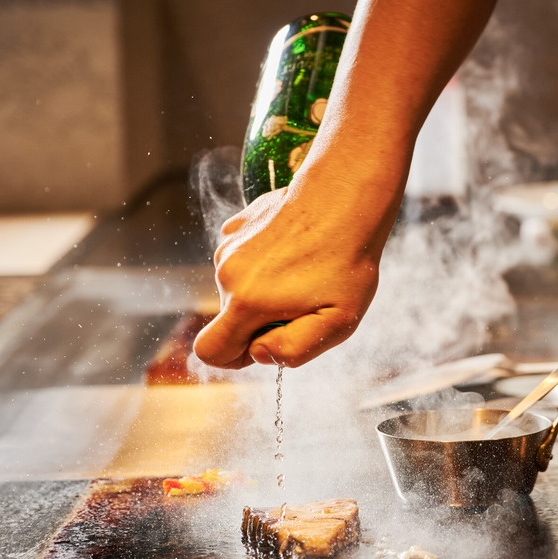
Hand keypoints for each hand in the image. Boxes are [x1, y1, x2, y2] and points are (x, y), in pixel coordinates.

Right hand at [192, 176, 388, 368]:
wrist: (345, 199)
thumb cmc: (347, 264)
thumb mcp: (337, 322)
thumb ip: (294, 350)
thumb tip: (259, 354)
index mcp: (246, 302)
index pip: (210, 350)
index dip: (235, 359)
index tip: (267, 341)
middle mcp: (227, 273)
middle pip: (229, 318)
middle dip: (260, 320)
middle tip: (303, 301)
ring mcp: (228, 246)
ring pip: (237, 288)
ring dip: (263, 289)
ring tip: (302, 271)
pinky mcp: (236, 226)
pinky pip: (242, 259)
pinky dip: (262, 262)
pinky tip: (293, 250)